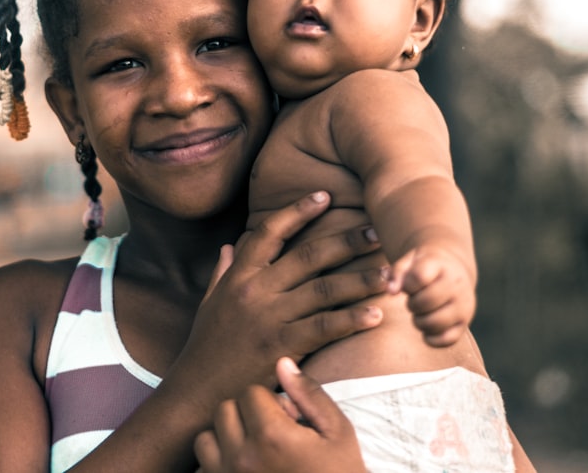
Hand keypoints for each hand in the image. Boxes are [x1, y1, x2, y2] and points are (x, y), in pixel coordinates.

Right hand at [167, 193, 385, 412]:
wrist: (196, 392)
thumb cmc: (206, 349)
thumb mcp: (208, 304)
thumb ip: (222, 273)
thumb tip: (228, 246)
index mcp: (239, 277)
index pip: (268, 233)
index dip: (297, 212)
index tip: (324, 196)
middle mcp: (254, 291)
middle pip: (307, 256)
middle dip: (346, 241)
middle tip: (378, 231)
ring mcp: (267, 318)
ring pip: (323, 290)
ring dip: (360, 279)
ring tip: (391, 273)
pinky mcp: (280, 346)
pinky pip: (323, 328)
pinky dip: (351, 319)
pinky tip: (376, 314)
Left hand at [194, 357, 365, 472]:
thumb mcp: (337, 434)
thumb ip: (309, 395)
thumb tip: (282, 363)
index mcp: (272, 436)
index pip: (250, 392)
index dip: (271, 401)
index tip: (289, 420)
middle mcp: (242, 458)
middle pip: (225, 410)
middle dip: (247, 414)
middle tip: (272, 433)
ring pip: (206, 438)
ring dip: (226, 438)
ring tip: (254, 450)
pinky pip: (202, 468)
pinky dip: (216, 464)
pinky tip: (244, 468)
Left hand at [388, 245, 475, 346]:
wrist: (455, 270)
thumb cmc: (426, 267)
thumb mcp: (410, 261)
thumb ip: (397, 273)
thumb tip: (391, 291)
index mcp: (442, 266)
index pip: (419, 277)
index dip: (406, 285)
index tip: (408, 286)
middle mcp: (457, 286)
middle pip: (425, 302)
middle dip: (412, 304)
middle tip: (413, 301)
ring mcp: (464, 306)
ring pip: (435, 323)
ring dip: (419, 322)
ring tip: (420, 312)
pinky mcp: (464, 324)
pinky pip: (446, 340)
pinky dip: (431, 338)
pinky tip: (427, 328)